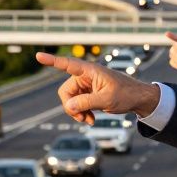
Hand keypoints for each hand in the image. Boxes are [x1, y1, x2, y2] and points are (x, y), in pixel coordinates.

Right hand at [37, 52, 158, 124]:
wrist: (138, 99)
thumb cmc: (126, 94)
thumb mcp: (107, 99)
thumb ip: (87, 102)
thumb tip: (69, 106)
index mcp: (90, 71)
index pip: (67, 64)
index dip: (52, 61)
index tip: (38, 56)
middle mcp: (85, 76)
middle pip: (65, 92)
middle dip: (71, 107)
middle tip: (82, 119)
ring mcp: (87, 86)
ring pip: (70, 100)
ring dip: (77, 112)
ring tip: (89, 121)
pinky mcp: (89, 94)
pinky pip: (77, 104)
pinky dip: (82, 113)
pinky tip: (91, 120)